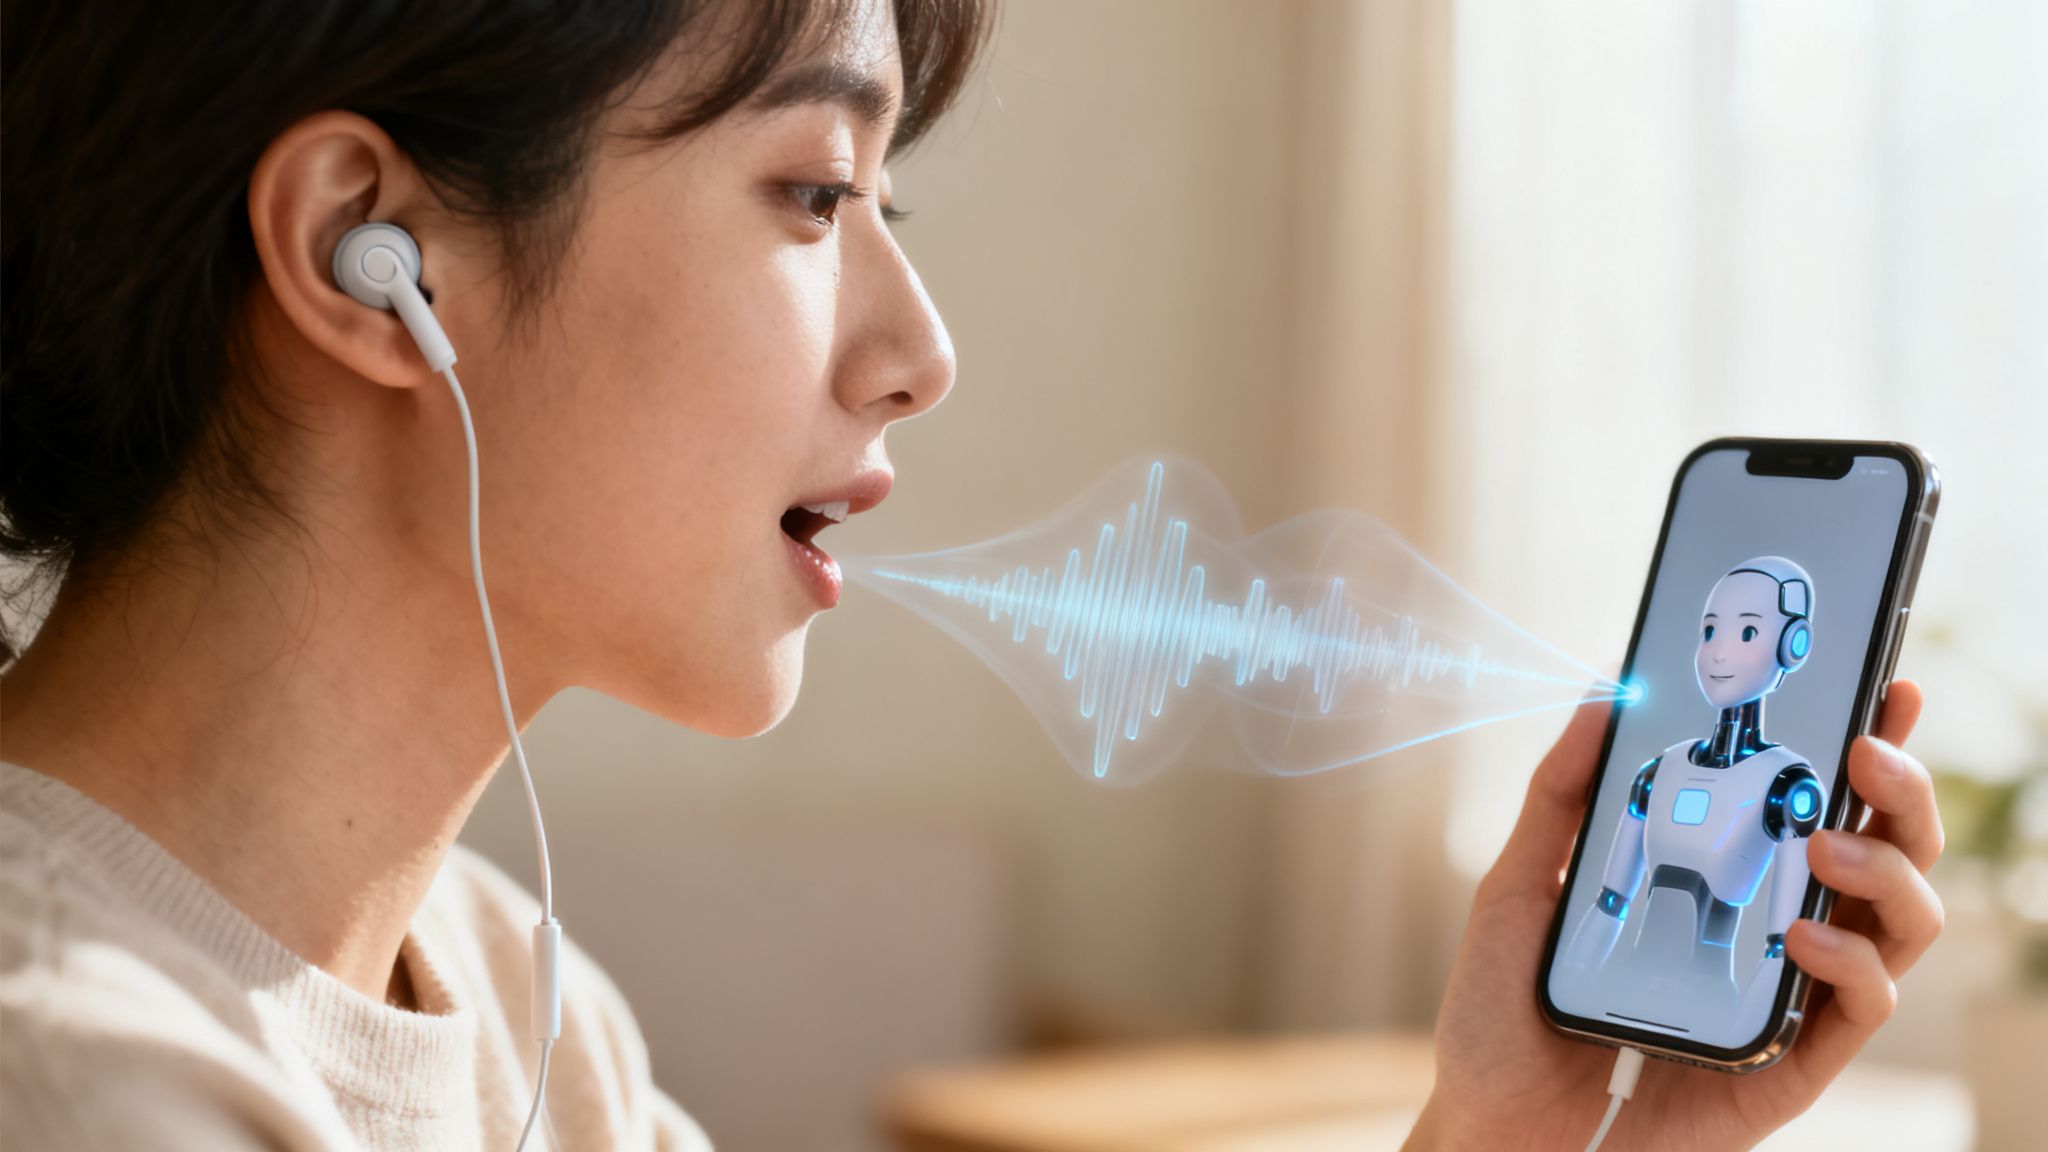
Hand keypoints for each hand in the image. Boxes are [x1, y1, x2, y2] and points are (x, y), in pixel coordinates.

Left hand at [1405, 680, 1942, 1150]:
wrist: (1494, 1125)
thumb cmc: (1508, 1012)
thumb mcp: (1520, 887)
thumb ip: (1562, 796)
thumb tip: (1602, 696)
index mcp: (1724, 879)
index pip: (1816, 800)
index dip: (1865, 743)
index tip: (1882, 683)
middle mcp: (1773, 930)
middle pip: (1886, 849)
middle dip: (1901, 788)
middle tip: (1865, 750)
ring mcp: (1789, 996)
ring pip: (1902, 923)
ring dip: (1885, 868)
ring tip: (1822, 843)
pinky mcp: (1792, 1065)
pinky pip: (1863, 1008)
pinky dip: (1851, 962)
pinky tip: (1801, 934)